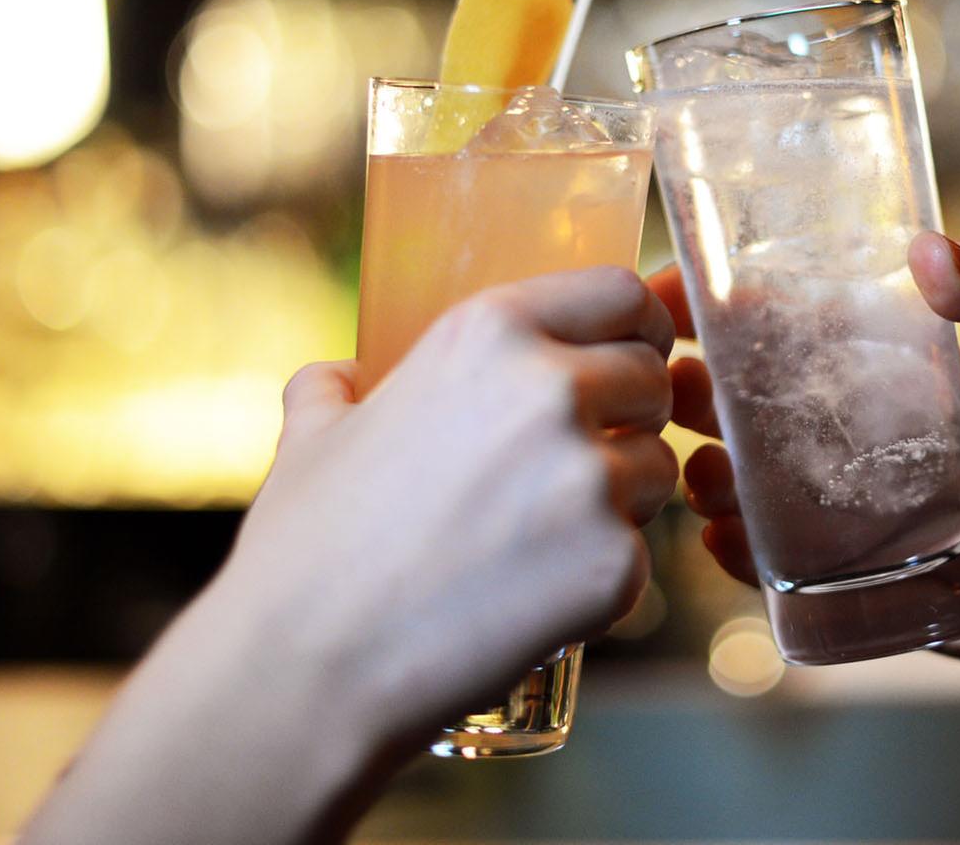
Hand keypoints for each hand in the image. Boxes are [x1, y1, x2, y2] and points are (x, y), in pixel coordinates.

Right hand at [218, 265, 677, 732]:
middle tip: (576, 461)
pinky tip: (531, 596)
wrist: (309, 667)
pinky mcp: (615, 564)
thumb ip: (340, 387)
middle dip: (630, 414)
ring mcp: (591, 479)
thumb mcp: (312, 434)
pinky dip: (599, 577)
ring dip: (620, 497)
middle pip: (651, 377)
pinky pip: (639, 555)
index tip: (630, 349)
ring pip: (655, 468)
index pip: (618, 292)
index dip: (635, 323)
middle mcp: (551, 390)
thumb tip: (340, 378)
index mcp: (488, 334)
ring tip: (537, 538)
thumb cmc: (304, 549)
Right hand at [653, 233, 959, 684]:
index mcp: (867, 361)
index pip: (768, 316)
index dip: (705, 302)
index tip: (663, 296)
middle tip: (665, 391)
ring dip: (699, 471)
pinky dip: (730, 550)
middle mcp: (837, 425)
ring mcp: (830, 500)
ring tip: (704, 474)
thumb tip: (934, 252)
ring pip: (731, 478)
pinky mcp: (835, 571)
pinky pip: (760, 561)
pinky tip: (728, 541)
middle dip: (683, 388)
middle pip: (731, 395)